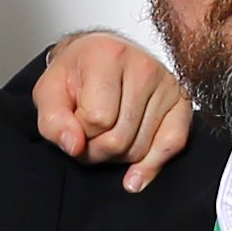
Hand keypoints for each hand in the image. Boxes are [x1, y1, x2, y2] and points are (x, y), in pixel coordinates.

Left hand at [31, 30, 196, 190]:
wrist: (100, 58)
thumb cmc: (77, 75)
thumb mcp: (49, 93)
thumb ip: (53, 122)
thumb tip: (75, 147)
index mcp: (108, 56)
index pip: (96, 119)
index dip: (79, 132)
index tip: (74, 122)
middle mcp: (143, 66)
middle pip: (119, 139)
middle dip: (97, 150)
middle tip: (88, 137)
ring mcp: (167, 84)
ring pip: (140, 149)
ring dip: (118, 157)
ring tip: (108, 136)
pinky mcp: (182, 101)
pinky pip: (172, 144)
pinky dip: (152, 165)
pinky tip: (135, 175)